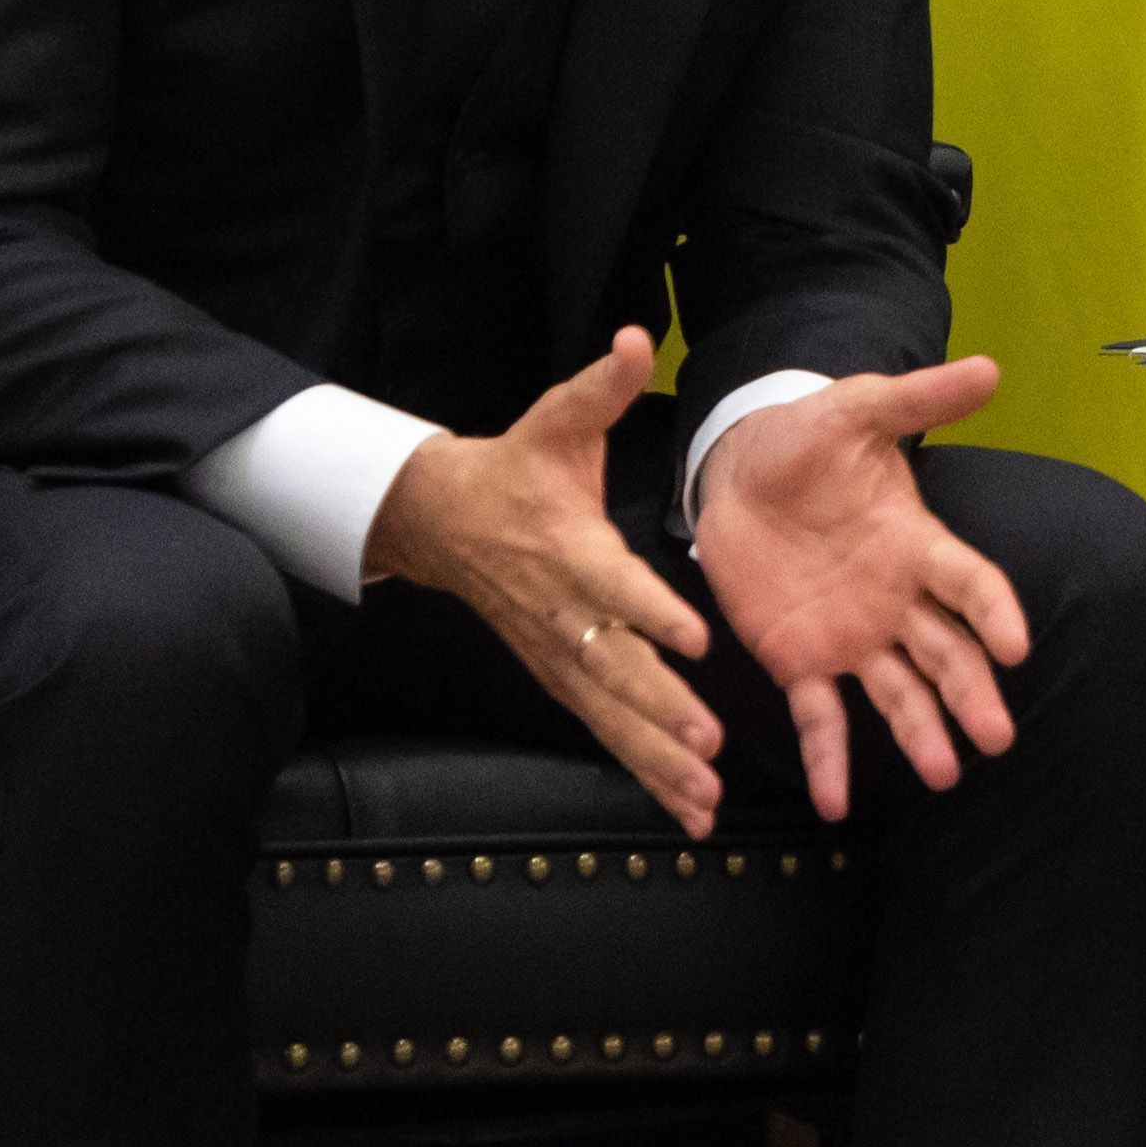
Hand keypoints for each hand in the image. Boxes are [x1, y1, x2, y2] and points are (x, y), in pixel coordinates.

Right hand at [368, 329, 721, 834]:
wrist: (437, 517)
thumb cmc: (515, 467)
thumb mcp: (556, 419)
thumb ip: (600, 387)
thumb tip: (632, 340)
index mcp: (570, 549)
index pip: (613, 585)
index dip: (649, 612)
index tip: (691, 638)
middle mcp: (563, 612)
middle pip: (615, 667)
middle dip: (661, 709)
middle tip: (708, 743)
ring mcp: (557, 651)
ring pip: (610, 714)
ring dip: (656, 758)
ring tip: (703, 800)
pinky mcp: (558, 674)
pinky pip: (603, 728)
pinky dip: (643, 768)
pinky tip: (686, 806)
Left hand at [694, 357, 1026, 822]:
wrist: (738, 469)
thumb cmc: (806, 438)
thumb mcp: (855, 411)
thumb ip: (916, 398)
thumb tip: (989, 367)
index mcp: (915, 542)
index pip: (969, 581)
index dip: (994, 612)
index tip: (1016, 646)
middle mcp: (895, 599)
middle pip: (946, 653)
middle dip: (972, 695)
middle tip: (997, 738)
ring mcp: (851, 635)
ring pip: (898, 692)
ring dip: (922, 733)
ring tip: (944, 775)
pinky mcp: (801, 659)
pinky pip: (822, 715)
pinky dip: (831, 759)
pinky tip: (837, 802)